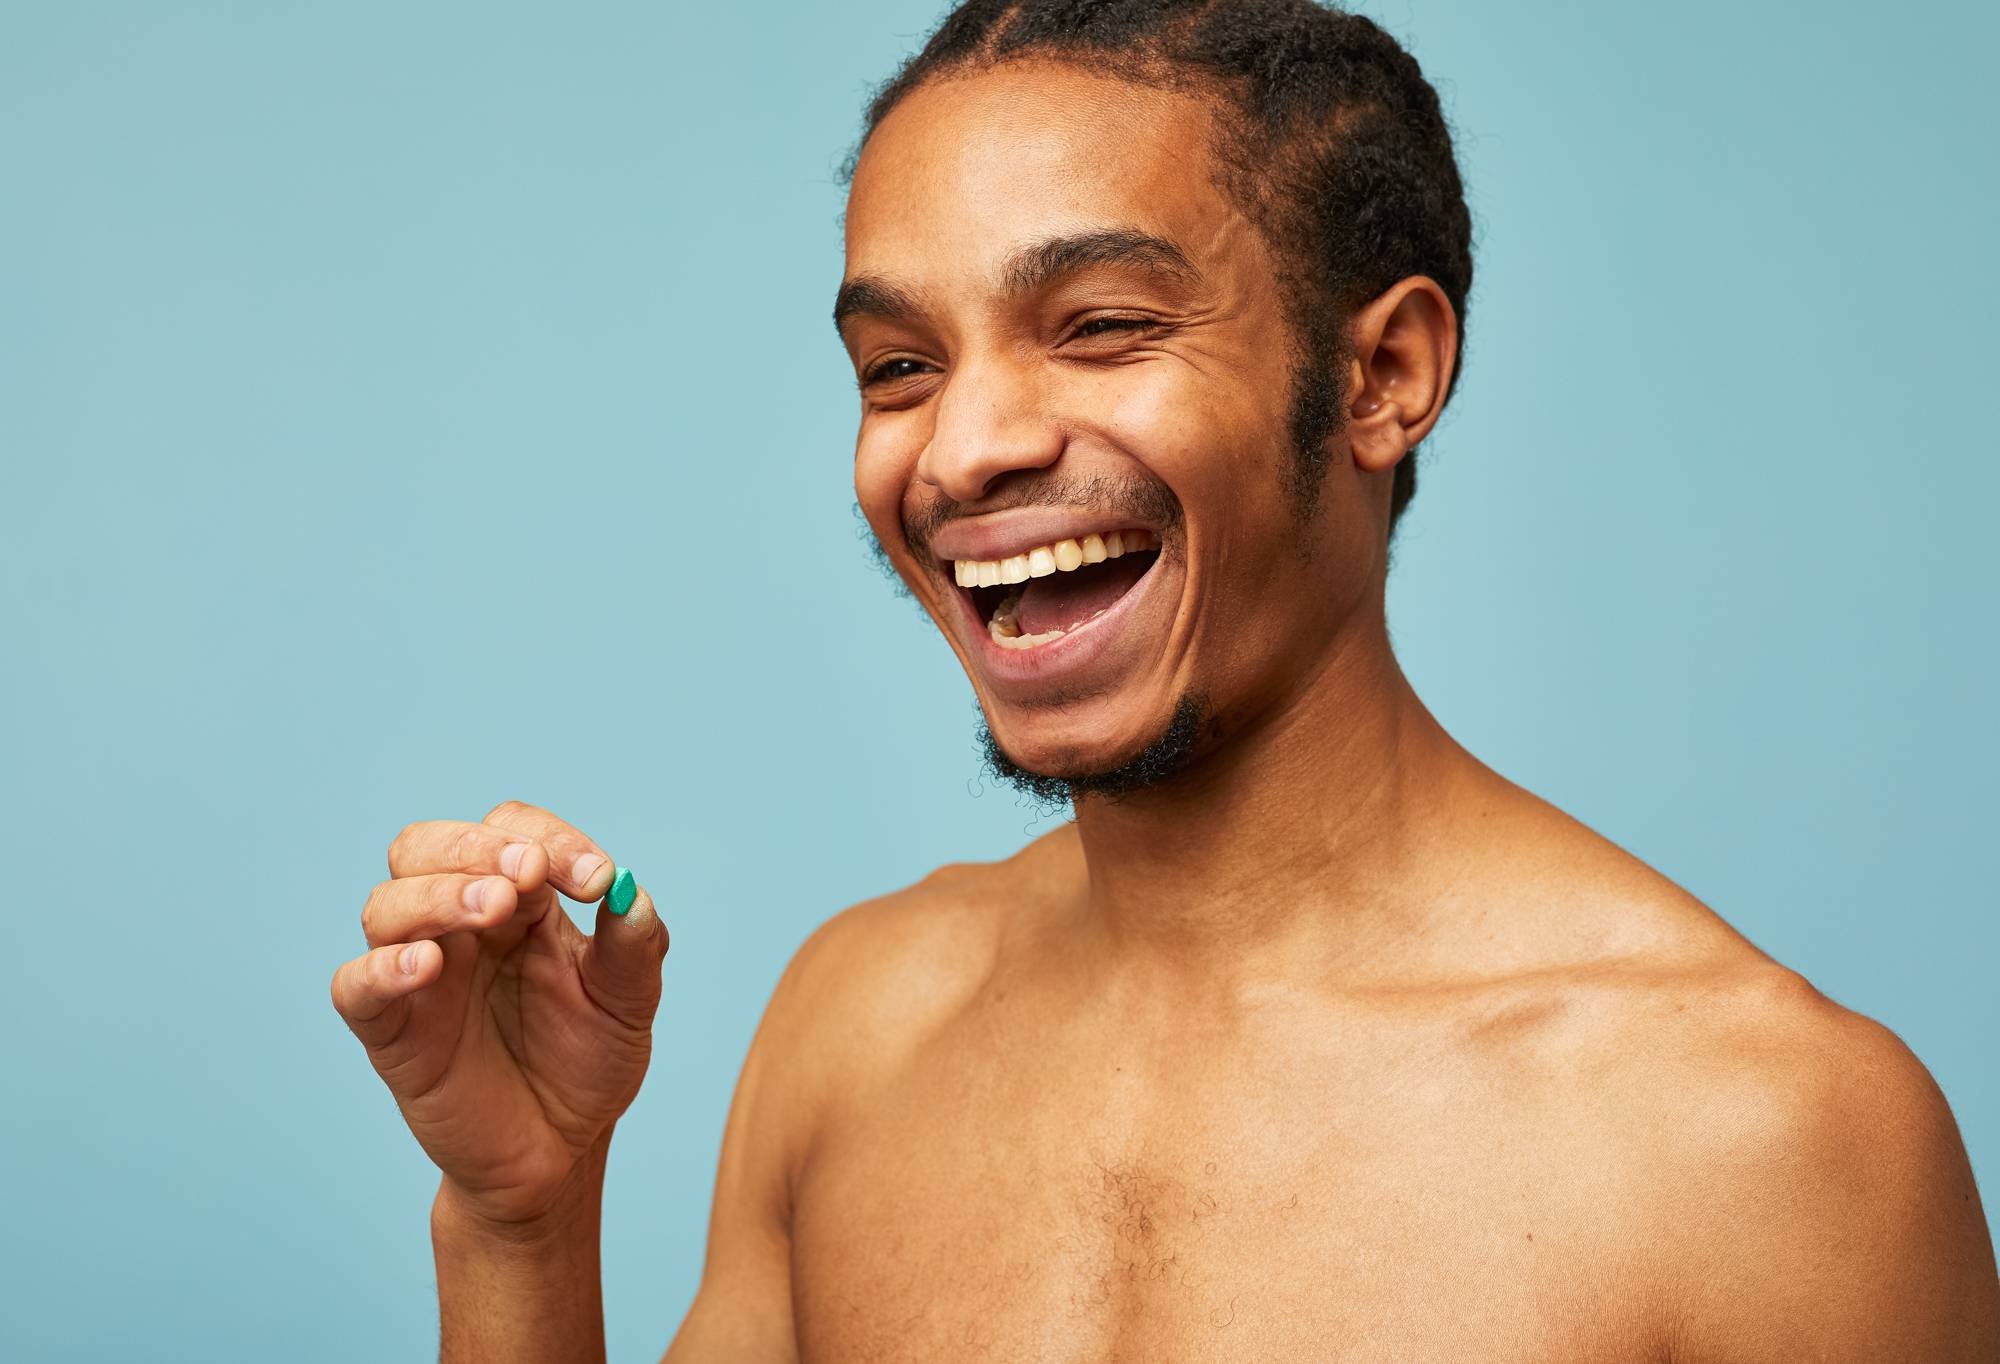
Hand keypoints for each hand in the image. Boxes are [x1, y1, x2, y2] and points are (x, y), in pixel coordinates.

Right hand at [331, 800, 669, 1227]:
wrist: (560, 1149)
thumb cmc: (587, 1061)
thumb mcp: (628, 1000)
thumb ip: (634, 945)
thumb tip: (631, 892)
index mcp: (518, 900)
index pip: (510, 832)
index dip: (550, 839)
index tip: (597, 880)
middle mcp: (458, 923)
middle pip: (427, 847)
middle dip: (475, 848)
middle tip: (526, 873)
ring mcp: (419, 974)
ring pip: (387, 906)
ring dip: (439, 895)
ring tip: (493, 907)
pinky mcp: (390, 1030)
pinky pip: (355, 985)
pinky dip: (382, 968)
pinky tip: (426, 967)